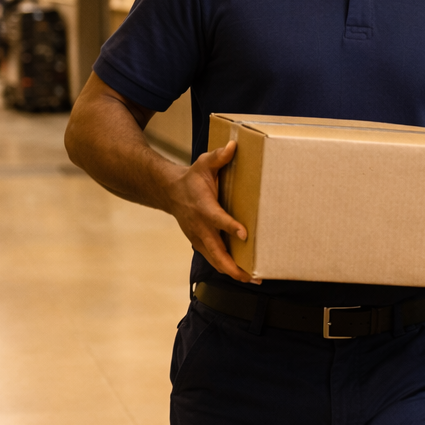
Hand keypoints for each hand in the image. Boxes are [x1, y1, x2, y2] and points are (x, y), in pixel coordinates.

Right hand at [164, 140, 257, 284]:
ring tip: (254, 279)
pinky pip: (215, 260)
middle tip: (251, 275)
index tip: (244, 233)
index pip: (217, 219)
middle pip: (216, 252)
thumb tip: (234, 145)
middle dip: (233, 265)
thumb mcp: (203, 164)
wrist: (170, 192)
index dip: (230, 226)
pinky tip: (245, 274)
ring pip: (216, 260)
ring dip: (233, 272)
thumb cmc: (192, 178)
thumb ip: (219, 157)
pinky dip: (228, 269)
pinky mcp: (200, 244)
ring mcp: (199, 238)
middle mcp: (200, 227)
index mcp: (203, 207)